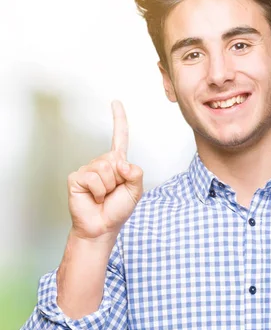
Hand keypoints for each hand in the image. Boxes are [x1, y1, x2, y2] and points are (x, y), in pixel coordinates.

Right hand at [67, 100, 143, 241]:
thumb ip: (135, 174)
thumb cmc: (117, 209)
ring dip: (109, 187)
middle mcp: (102, 163)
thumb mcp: (135, 191)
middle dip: (119, 179)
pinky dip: (98, 191)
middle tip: (113, 192)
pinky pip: (94, 178)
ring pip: (105, 169)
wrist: (102, 227)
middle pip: (115, 159)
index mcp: (117, 163)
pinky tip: (94, 197)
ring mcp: (88, 169)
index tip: (116, 102)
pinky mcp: (76, 177)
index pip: (119, 137)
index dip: (118, 119)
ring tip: (104, 196)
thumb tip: (121, 163)